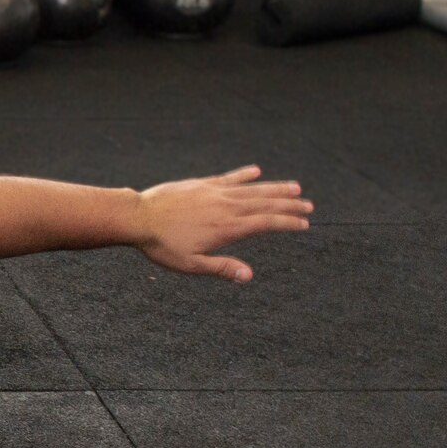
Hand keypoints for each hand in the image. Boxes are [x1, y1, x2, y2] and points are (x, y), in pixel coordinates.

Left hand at [135, 165, 312, 282]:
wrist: (137, 217)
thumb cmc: (161, 245)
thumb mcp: (190, 264)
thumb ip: (221, 268)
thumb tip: (248, 276)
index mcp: (227, 228)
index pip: (266, 223)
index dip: (287, 222)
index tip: (304, 224)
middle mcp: (225, 207)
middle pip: (265, 203)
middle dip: (289, 204)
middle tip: (309, 205)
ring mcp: (214, 192)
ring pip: (251, 188)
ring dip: (274, 187)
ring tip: (295, 187)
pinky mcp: (201, 184)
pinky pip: (228, 178)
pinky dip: (244, 175)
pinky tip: (256, 171)